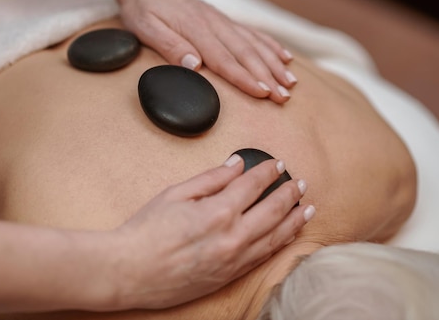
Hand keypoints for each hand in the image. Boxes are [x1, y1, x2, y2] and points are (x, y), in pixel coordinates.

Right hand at [110, 155, 312, 308]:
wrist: (130, 272)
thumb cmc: (147, 232)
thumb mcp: (175, 193)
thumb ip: (211, 178)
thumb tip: (236, 164)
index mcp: (219, 211)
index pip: (254, 185)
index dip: (269, 171)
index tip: (278, 163)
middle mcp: (233, 237)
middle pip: (274, 210)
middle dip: (290, 193)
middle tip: (301, 183)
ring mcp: (234, 260)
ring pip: (276, 236)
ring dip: (295, 220)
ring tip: (308, 208)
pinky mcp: (230, 275)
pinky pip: (264, 257)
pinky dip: (281, 243)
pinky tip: (288, 235)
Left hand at [119, 0, 296, 103]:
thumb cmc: (143, 9)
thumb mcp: (145, 29)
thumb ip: (169, 46)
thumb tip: (193, 64)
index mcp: (196, 30)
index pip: (224, 59)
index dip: (245, 78)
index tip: (262, 93)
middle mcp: (214, 25)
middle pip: (246, 54)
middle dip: (268, 77)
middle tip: (284, 97)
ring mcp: (221, 22)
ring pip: (254, 44)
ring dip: (274, 64)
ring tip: (291, 83)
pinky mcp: (223, 21)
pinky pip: (252, 33)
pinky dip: (270, 46)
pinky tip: (285, 57)